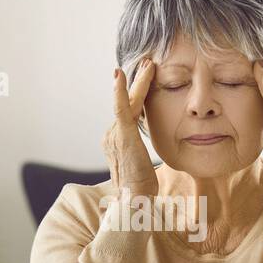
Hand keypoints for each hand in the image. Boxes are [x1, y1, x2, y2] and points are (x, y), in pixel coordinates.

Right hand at [102, 59, 158, 198]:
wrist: (133, 200)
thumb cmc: (141, 189)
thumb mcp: (143, 165)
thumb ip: (143, 153)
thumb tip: (150, 153)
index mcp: (118, 140)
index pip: (131, 112)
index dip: (138, 95)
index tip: (147, 78)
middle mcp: (112, 134)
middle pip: (129, 103)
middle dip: (138, 82)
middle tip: (149, 62)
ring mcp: (115, 133)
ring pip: (129, 102)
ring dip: (140, 82)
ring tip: (149, 64)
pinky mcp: (122, 135)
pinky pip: (121, 109)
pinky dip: (119, 91)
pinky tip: (119, 74)